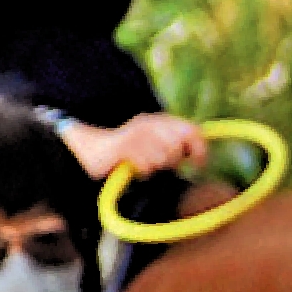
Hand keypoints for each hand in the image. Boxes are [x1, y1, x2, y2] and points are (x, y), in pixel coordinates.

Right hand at [56, 109, 212, 181]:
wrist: (91, 147)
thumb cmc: (127, 150)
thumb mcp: (153, 143)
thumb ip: (175, 145)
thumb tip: (201, 155)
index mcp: (158, 120)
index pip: (192, 131)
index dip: (201, 149)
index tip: (200, 164)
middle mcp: (148, 123)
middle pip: (178, 148)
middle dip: (173, 162)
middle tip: (161, 164)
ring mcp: (135, 133)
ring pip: (164, 158)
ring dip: (155, 167)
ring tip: (144, 164)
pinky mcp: (123, 146)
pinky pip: (146, 165)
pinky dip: (143, 171)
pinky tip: (134, 167)